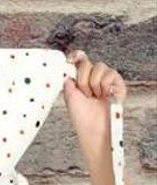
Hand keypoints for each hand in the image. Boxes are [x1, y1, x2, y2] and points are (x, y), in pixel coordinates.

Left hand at [62, 49, 126, 164]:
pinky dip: (106, 85)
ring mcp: (106, 81)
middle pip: (88, 63)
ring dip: (94, 83)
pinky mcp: (118, 85)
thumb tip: (67, 69)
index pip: (80, 62)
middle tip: (84, 94)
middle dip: (83, 78)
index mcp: (80, 81)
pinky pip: (112, 75)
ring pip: (100, 67)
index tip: (72, 58)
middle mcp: (93, 79)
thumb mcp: (70, 97)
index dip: (77, 56)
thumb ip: (68, 81)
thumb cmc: (81, 117)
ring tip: (95, 97)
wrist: (94, 128)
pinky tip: (105, 96)